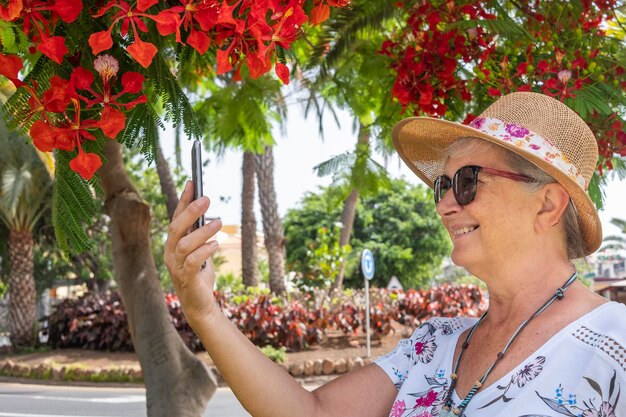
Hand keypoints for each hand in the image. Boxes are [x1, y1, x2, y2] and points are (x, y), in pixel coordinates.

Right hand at [164, 181, 221, 323]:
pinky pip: (192, 262)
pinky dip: (204, 251)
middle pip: (176, 227)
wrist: (199, 304)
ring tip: (219, 222)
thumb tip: (206, 210)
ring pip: (185, 243)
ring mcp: (175, 266)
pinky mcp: (185, 278)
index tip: (192, 182)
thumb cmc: (200, 274)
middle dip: (191, 210)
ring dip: (202, 231)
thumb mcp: (200, 250)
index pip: (176, 217)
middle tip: (206, 198)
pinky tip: (215, 244)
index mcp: (173, 243)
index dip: (183, 199)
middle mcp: (170, 252)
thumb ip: (200, 234)